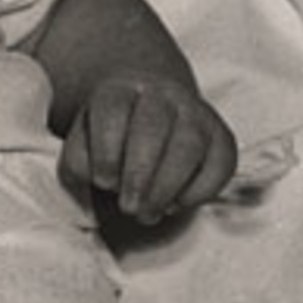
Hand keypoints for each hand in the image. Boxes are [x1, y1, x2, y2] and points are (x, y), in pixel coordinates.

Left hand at [59, 75, 237, 225]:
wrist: (148, 116)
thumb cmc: (111, 139)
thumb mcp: (84, 144)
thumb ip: (79, 163)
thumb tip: (93, 189)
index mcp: (119, 90)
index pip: (113, 110)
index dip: (106, 151)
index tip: (102, 182)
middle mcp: (161, 94)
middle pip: (153, 126)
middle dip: (139, 174)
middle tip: (129, 207)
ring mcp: (196, 112)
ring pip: (189, 142)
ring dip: (167, 186)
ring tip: (149, 213)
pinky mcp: (222, 136)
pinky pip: (221, 161)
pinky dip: (200, 190)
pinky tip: (177, 204)